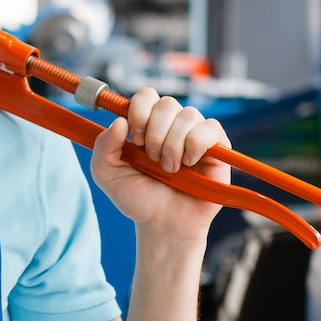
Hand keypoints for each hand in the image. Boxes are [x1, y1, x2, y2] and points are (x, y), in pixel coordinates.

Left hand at [89, 88, 230, 243]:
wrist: (163, 224)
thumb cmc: (139, 199)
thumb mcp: (107, 174)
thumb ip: (102, 146)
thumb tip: (118, 121)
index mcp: (148, 125)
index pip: (146, 96)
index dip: (139, 112)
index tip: (134, 140)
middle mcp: (172, 126)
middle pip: (167, 103)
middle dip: (155, 133)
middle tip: (152, 159)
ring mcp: (196, 135)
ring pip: (188, 115)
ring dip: (173, 144)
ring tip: (170, 169)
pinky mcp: (218, 147)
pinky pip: (210, 128)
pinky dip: (196, 144)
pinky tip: (189, 163)